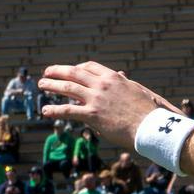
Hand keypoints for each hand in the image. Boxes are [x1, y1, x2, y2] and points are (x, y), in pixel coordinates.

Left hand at [38, 62, 179, 147]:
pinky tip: (45, 111)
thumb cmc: (148, 112)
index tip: (71, 70)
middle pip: (74, 73)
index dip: (77, 67)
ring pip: (67, 88)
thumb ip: (125, 82)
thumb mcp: (137, 90)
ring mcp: (96, 99)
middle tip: (48, 72)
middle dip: (58, 71)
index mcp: (114, 78)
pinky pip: (68, 111)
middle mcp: (102, 85)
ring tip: (41, 85)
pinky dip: (54, 110)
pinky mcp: (93, 115)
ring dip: (51, 85)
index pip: (90, 66)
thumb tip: (121, 74)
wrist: (152, 127)